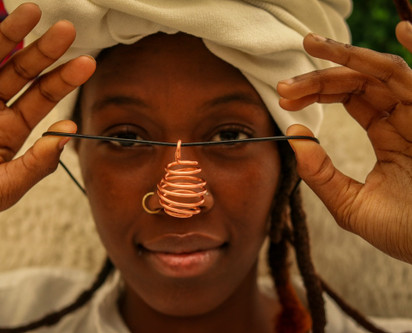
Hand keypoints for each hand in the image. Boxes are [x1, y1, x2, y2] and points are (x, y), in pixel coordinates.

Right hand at [0, 0, 94, 244]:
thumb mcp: (2, 189)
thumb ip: (37, 163)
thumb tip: (69, 132)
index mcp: (8, 130)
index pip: (42, 98)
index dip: (63, 80)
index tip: (87, 63)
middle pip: (18, 71)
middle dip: (42, 51)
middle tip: (66, 30)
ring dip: (5, 33)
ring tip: (30, 12)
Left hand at [277, 24, 411, 263]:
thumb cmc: (405, 233)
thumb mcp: (351, 205)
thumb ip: (321, 174)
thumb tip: (294, 135)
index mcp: (389, 136)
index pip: (350, 98)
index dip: (317, 92)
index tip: (284, 98)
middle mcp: (408, 118)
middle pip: (361, 81)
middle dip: (321, 76)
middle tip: (285, 85)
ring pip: (386, 72)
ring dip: (349, 56)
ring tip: (313, 45)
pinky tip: (403, 26)